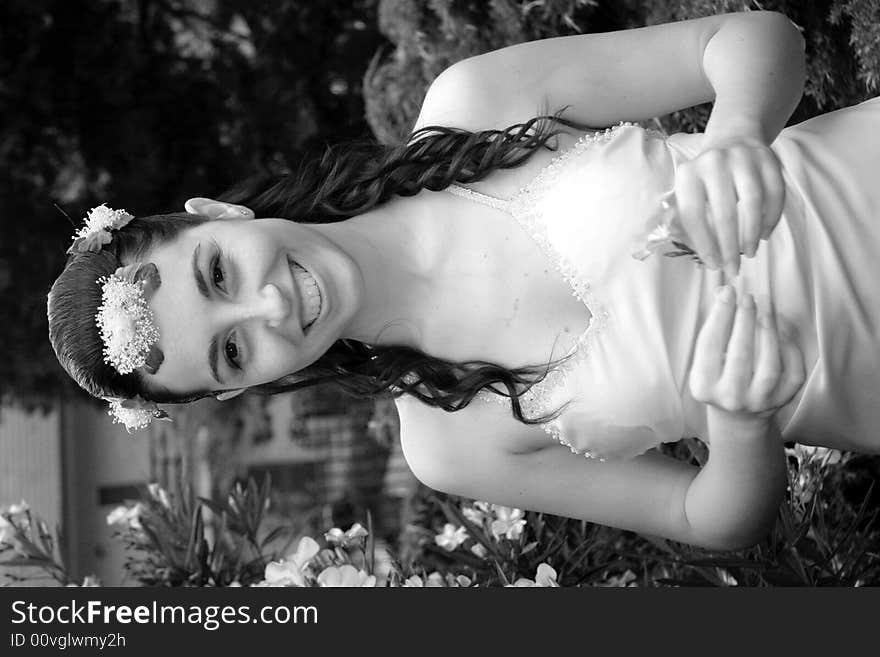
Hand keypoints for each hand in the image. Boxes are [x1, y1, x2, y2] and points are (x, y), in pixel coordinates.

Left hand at [671, 135, 784, 278]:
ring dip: (751, 234)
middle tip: (732, 269)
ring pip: (753, 204)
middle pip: (724, 213)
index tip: (713, 264)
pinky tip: (763, 235)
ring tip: (749, 252)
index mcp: (690, 174)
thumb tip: (708, 256)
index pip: (693, 214)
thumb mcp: (691, 190)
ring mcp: (744, 159)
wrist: (734, 138)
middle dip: (729, 247)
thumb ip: (694, 217)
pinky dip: (771, 219)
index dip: (704, 244)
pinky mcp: (769, 160)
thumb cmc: (708, 177)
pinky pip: (775, 195)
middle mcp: (715, 163)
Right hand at [688, 286, 804, 430]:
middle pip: (740, 354)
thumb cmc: (719, 378)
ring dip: (769, 332)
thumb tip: (725, 293)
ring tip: (766, 309)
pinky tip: (782, 328)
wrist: (738, 416)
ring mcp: (759, 401)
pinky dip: (789, 347)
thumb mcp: (707, 359)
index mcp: (704, 386)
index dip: (720, 315)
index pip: (710, 344)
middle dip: (745, 320)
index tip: (728, 292)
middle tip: (748, 297)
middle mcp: (730, 397)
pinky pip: (792, 371)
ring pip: (770, 365)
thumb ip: (715, 329)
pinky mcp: (782, 400)